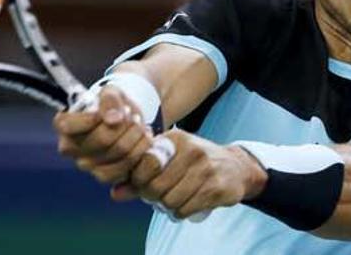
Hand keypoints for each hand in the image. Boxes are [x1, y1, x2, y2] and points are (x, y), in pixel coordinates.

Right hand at [53, 86, 152, 184]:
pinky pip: (126, 168)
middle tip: (131, 113)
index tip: (106, 109)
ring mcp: (87, 164)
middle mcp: (70, 148)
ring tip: (139, 123)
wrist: (125, 117)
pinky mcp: (105, 174)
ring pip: (119, 154)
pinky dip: (141, 150)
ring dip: (135, 136)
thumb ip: (110, 100)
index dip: (91, 118)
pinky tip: (144, 137)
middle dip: (124, 123)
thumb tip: (113, 120)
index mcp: (64, 126)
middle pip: (102, 139)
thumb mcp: (110, 92)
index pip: (68, 126)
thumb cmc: (111, 103)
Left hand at [113, 129, 267, 219]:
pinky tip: (185, 204)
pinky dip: (180, 212)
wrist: (235, 167)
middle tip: (158, 195)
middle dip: (152, 196)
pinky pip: (185, 209)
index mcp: (174, 139)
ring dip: (167, 206)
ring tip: (172, 199)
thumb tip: (115, 194)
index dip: (139, 180)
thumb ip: (139, 175)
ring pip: (170, 200)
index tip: (143, 183)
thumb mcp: (168, 160)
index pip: (145, 163)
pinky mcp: (217, 187)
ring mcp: (206, 168)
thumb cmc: (193, 163)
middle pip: (156, 186)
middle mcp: (191, 150)